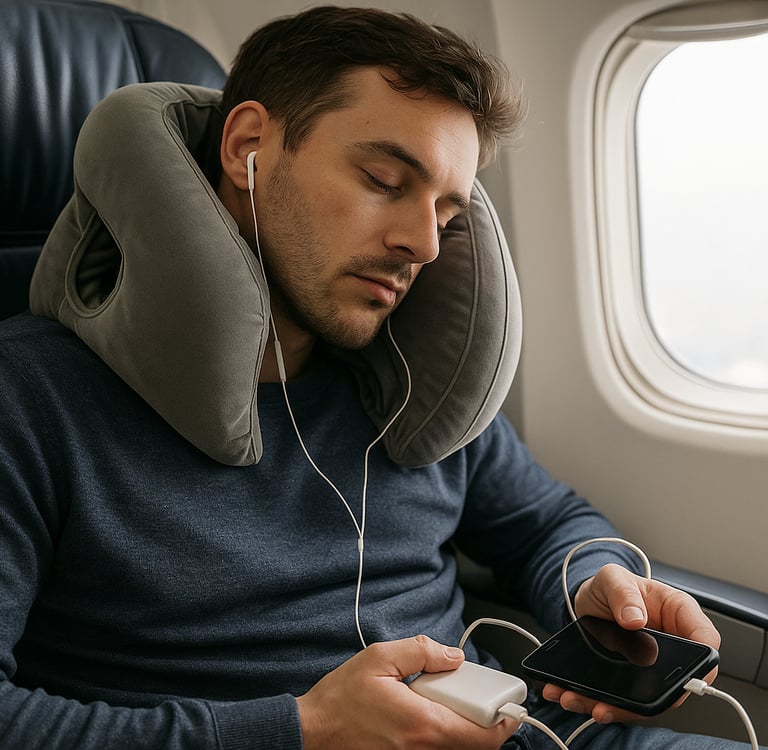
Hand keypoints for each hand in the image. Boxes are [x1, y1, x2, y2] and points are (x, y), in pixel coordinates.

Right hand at [296, 634, 519, 748]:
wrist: (313, 732)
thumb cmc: (342, 697)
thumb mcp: (380, 657)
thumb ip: (422, 651)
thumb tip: (454, 656)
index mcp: (423, 724)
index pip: (482, 735)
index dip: (504, 721)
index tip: (511, 705)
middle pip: (475, 744)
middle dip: (484, 719)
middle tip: (478, 695)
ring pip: (457, 748)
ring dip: (463, 726)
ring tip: (447, 699)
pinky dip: (444, 732)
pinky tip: (429, 712)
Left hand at [542, 563, 720, 723]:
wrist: (588, 599)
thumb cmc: (611, 586)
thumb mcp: (612, 577)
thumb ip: (623, 592)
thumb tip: (634, 618)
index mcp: (678, 613)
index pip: (704, 640)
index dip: (703, 662)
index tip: (687, 678)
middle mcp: (671, 644)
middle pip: (677, 680)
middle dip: (653, 697)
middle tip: (628, 700)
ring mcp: (652, 665)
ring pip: (647, 696)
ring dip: (619, 706)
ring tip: (589, 704)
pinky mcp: (630, 679)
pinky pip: (622, 697)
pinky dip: (598, 701)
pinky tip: (573, 696)